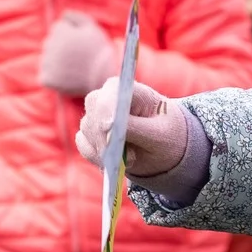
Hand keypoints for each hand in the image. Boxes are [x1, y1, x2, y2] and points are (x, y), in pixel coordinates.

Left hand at [38, 11, 116, 96]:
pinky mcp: (47, 79)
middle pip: (51, 43)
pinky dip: (54, 78)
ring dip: (57, 62)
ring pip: (47, 59)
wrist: (104, 78)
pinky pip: (45, 75)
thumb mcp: (92, 28)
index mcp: (59, 31)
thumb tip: (63, 15)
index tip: (81, 44)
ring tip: (75, 68)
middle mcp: (49, 45)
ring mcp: (47, 63)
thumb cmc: (99, 51)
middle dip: (62, 48)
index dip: (71, 35)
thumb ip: (76, 17)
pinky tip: (67, 78)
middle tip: (79, 58)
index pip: (58, 28)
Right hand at [77, 79, 193, 183]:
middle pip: (93, 108)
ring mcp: (96, 115)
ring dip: (106, 151)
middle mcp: (108, 97)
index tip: (109, 128)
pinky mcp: (89, 134)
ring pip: (87, 130)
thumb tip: (108, 129)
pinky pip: (84, 146)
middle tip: (127, 156)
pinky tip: (116, 163)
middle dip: (104, 135)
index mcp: (130, 89)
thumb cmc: (166, 134)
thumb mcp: (159, 134)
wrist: (164, 149)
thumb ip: (135, 128)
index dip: (107, 107)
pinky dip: (98, 159)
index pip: (112, 90)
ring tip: (132, 158)